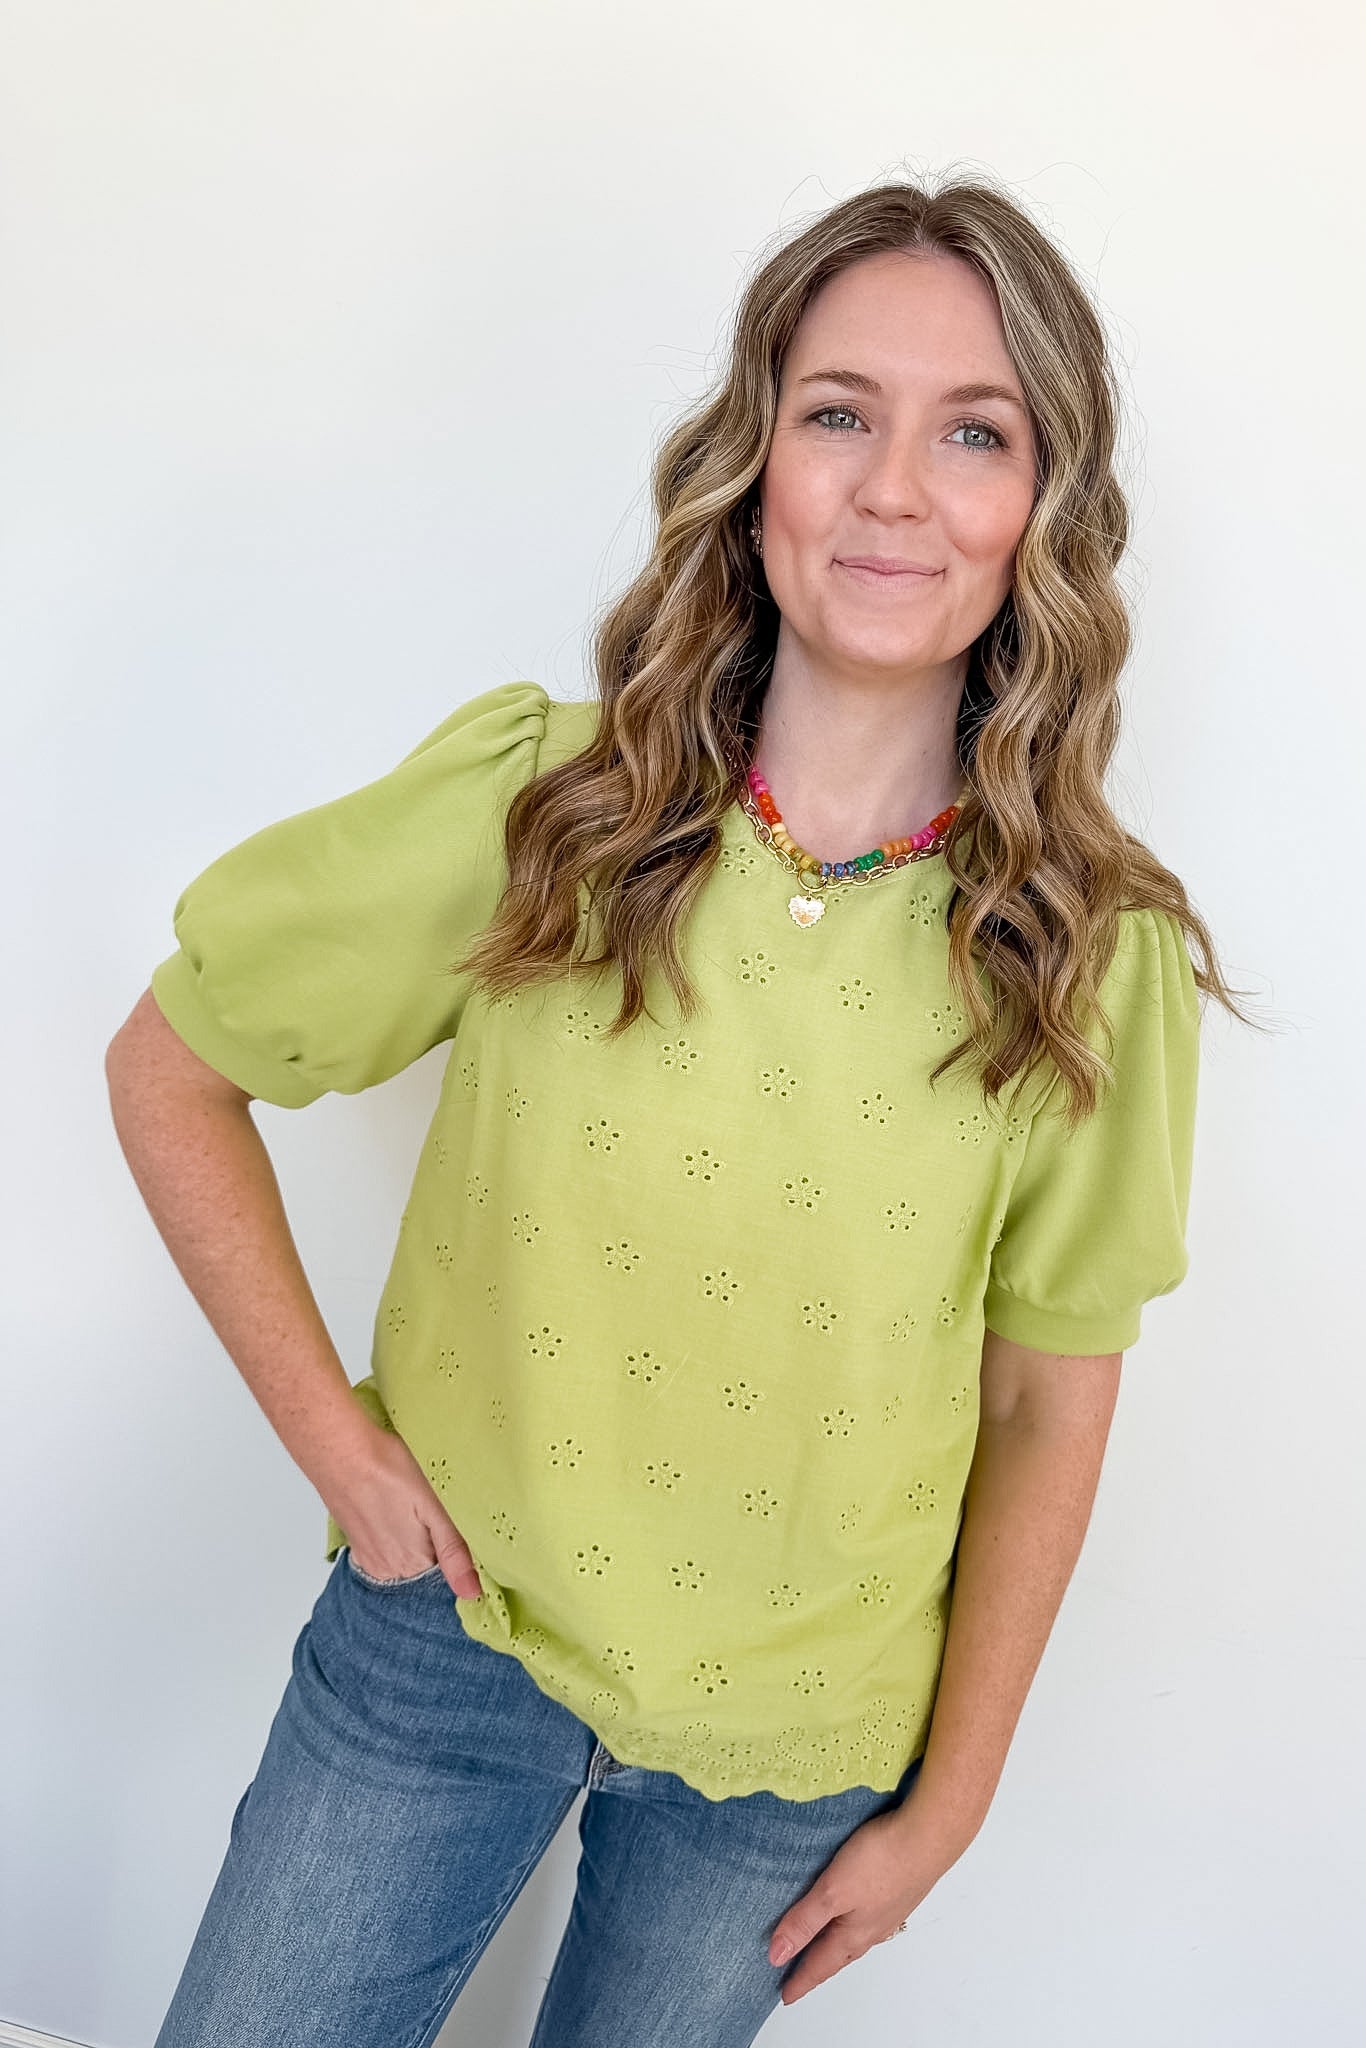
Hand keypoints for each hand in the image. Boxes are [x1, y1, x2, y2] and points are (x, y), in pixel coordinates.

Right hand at [318, 1420, 483, 1600]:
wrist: (340, 1452)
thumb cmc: (387, 1471)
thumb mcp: (433, 1507)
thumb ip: (453, 1551)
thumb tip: (472, 1593)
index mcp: (412, 1564)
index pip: (443, 1581)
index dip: (457, 1564)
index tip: (461, 1543)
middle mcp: (387, 1570)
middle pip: (422, 1575)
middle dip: (436, 1558)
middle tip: (435, 1522)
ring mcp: (369, 1558)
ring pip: (403, 1566)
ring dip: (414, 1550)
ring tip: (417, 1519)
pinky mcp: (356, 1544)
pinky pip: (384, 1555)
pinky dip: (394, 1543)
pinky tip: (398, 1520)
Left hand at [766, 1782, 975, 2004]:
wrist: (928, 1836)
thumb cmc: (881, 1862)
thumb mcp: (833, 1891)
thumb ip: (805, 1921)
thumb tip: (777, 1955)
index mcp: (854, 1934)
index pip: (820, 1964)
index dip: (800, 1980)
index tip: (785, 1996)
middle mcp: (873, 1928)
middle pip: (839, 1954)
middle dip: (818, 1966)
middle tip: (799, 1975)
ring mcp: (888, 1910)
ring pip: (855, 1936)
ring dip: (836, 1944)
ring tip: (822, 1945)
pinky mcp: (897, 1890)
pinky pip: (869, 1917)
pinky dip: (853, 1924)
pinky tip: (854, 1911)